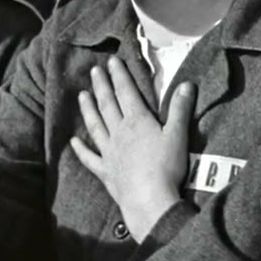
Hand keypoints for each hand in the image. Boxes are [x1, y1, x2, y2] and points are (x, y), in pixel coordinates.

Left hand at [69, 57, 194, 241]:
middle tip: (94, 71)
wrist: (149, 198)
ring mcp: (109, 151)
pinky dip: (80, 149)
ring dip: (88, 109)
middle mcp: (119, 132)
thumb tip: (187, 83)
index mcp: (137, 121)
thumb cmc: (166, 166)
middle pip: (108, 104)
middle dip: (101, 86)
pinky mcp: (105, 170)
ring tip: (81, 95)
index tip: (111, 61)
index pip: (126, 92)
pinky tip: (72, 141)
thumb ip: (180, 109)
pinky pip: (89, 158)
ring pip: (95, 125)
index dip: (119, 76)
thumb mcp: (178, 135)